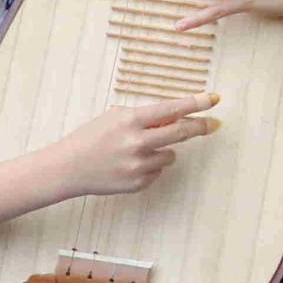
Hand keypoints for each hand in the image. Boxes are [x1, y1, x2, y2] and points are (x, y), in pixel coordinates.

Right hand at [48, 93, 218, 198]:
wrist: (68, 168)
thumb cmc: (92, 137)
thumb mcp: (116, 118)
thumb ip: (146, 117)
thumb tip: (178, 116)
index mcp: (131, 120)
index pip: (172, 109)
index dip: (195, 103)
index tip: (214, 99)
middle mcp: (137, 142)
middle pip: (181, 133)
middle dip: (200, 127)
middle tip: (214, 124)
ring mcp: (138, 165)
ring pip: (171, 155)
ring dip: (165, 150)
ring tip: (139, 150)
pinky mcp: (138, 183)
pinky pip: (158, 171)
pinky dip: (150, 166)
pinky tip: (129, 164)